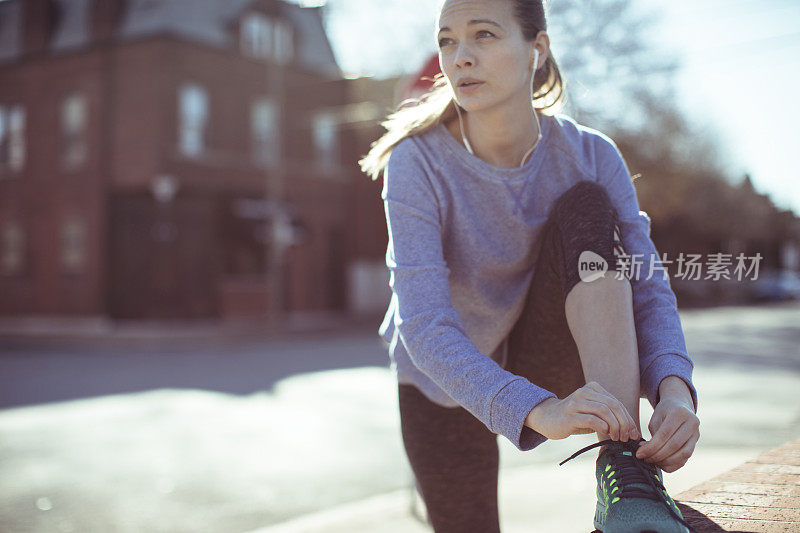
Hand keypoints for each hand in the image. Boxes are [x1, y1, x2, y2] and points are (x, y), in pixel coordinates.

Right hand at [525, 381, 639, 441]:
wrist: (548, 418)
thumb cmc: (575, 418)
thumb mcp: (593, 413)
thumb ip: (609, 416)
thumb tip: (632, 431)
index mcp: (592, 388)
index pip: (616, 403)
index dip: (628, 419)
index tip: (634, 433)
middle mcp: (584, 392)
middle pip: (612, 405)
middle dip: (624, 423)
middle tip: (626, 437)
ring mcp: (576, 402)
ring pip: (604, 411)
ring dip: (614, 426)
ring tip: (616, 437)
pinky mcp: (570, 415)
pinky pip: (591, 419)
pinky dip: (602, 427)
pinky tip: (605, 434)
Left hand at [636, 397, 699, 472]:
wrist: (680, 405)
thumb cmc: (665, 412)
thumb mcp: (656, 418)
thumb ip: (653, 434)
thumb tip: (645, 452)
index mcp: (679, 413)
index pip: (665, 434)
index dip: (651, 446)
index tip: (639, 453)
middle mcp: (692, 423)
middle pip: (674, 445)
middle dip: (657, 455)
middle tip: (644, 458)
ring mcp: (696, 434)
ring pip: (683, 454)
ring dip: (666, 462)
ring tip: (652, 461)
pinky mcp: (696, 443)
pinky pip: (686, 458)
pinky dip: (673, 464)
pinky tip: (661, 464)